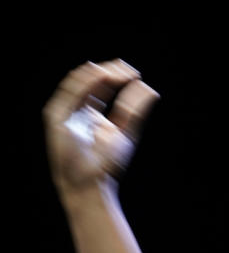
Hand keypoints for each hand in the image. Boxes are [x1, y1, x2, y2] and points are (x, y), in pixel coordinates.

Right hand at [43, 59, 159, 195]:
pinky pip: (69, 93)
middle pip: (89, 81)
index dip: (116, 76)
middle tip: (127, 68)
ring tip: (117, 71)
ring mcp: (64, 112)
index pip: (102, 86)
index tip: (135, 74)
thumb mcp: (126, 131)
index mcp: (92, 114)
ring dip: (96, 72)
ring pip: (76, 82)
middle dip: (108, 70)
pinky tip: (101, 75)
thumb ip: (134, 109)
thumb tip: (149, 88)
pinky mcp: (56, 117)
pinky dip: (85, 81)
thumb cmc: (107, 163)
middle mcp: (76, 110)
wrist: (90, 184)